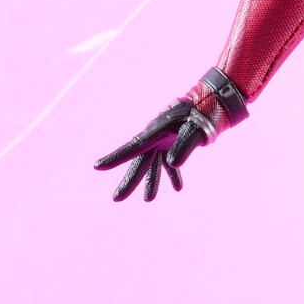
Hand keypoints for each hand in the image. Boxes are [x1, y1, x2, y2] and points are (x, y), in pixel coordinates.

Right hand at [94, 100, 210, 202]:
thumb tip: (172, 165)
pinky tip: (178, 188)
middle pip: (140, 162)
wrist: (207, 103)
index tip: (97, 167)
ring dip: (152, 182)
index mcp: (156, 131)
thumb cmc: (200, 114)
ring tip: (148, 200)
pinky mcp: (172, 145)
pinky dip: (174, 176)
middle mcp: (155, 138)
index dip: (114, 158)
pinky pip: (170, 163)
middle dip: (130, 181)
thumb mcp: (194, 128)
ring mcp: (163, 142)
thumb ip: (184, 146)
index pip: (132, 148)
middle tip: (116, 199)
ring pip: (153, 165)